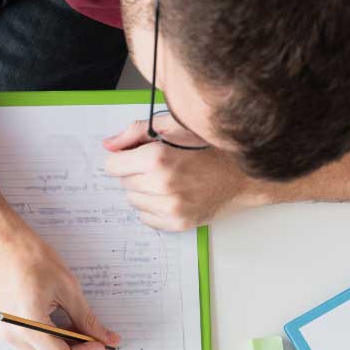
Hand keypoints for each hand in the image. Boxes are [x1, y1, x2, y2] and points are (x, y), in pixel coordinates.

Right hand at [0, 230, 119, 349]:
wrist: (3, 244)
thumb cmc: (31, 258)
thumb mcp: (68, 288)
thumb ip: (87, 319)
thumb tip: (106, 338)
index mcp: (30, 324)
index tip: (102, 344)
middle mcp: (15, 335)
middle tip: (99, 343)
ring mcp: (9, 334)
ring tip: (85, 337)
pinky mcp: (8, 329)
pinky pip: (34, 349)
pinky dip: (53, 346)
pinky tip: (68, 332)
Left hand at [103, 118, 264, 230]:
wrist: (241, 174)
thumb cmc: (209, 147)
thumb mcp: (173, 127)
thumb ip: (134, 133)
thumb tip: (108, 145)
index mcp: (158, 158)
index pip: (112, 165)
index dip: (123, 158)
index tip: (135, 156)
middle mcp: (162, 185)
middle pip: (123, 183)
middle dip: (135, 173)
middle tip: (159, 166)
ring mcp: (170, 207)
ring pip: (133, 201)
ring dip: (144, 191)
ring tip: (168, 180)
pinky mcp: (177, 223)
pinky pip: (146, 218)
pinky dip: (154, 207)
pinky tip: (172, 195)